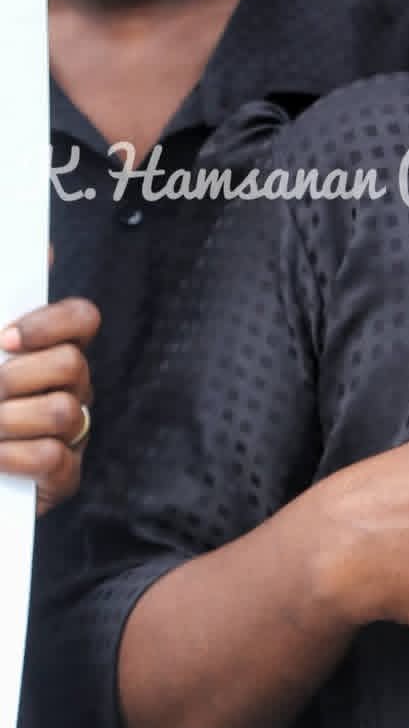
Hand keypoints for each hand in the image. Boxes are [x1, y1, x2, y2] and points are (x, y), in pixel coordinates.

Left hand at [0, 295, 99, 512]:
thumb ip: (4, 316)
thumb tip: (42, 250)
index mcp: (51, 353)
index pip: (82, 318)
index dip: (51, 323)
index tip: (6, 339)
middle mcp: (70, 388)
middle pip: (72, 364)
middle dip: (17, 379)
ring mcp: (71, 433)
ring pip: (64, 411)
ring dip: (9, 420)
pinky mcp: (63, 476)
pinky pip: (53, 458)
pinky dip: (13, 457)